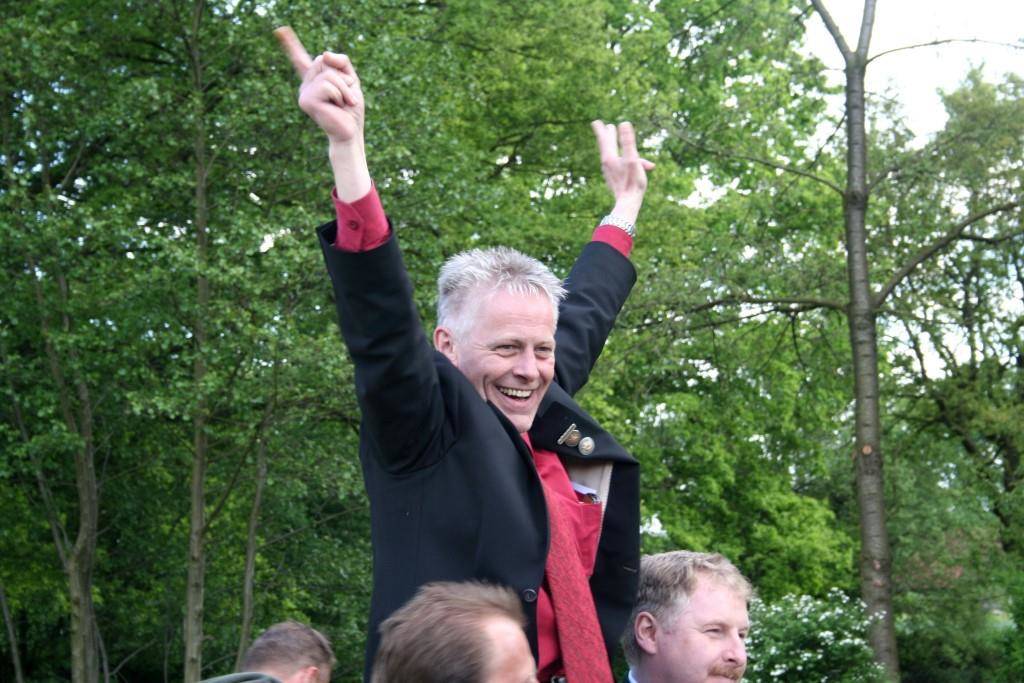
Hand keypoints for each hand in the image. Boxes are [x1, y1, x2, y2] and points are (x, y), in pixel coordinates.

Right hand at [276, 27, 363, 144]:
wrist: (350, 132)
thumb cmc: (351, 109)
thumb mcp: (352, 80)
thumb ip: (341, 62)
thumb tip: (324, 54)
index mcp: (315, 79)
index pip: (301, 58)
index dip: (290, 44)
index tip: (280, 30)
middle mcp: (306, 84)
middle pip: (323, 60)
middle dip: (343, 77)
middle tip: (346, 96)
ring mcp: (304, 92)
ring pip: (329, 74)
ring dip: (344, 88)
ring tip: (344, 103)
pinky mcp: (306, 100)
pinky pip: (328, 85)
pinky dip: (341, 95)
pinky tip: (338, 107)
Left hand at [591, 120, 654, 223]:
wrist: (628, 204)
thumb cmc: (632, 182)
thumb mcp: (632, 159)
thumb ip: (628, 141)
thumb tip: (623, 123)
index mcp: (609, 157)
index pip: (604, 139)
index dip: (601, 130)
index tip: (595, 122)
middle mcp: (606, 164)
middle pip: (605, 146)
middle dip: (606, 136)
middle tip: (602, 126)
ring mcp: (609, 172)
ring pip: (610, 155)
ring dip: (612, 146)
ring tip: (612, 142)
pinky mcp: (613, 179)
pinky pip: (614, 164)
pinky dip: (619, 158)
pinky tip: (622, 162)